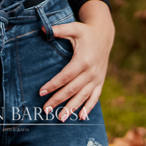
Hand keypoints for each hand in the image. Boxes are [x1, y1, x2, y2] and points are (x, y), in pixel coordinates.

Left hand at [38, 1, 114, 122]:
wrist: (104, 36)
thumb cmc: (86, 32)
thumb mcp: (74, 27)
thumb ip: (59, 29)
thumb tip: (42, 29)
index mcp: (83, 60)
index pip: (65, 76)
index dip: (53, 85)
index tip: (41, 92)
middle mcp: (91, 72)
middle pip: (72, 89)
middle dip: (58, 100)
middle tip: (46, 110)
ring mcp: (96, 78)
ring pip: (83, 96)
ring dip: (72, 108)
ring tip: (61, 118)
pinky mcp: (100, 82)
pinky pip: (95, 97)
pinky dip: (89, 108)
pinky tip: (81, 117)